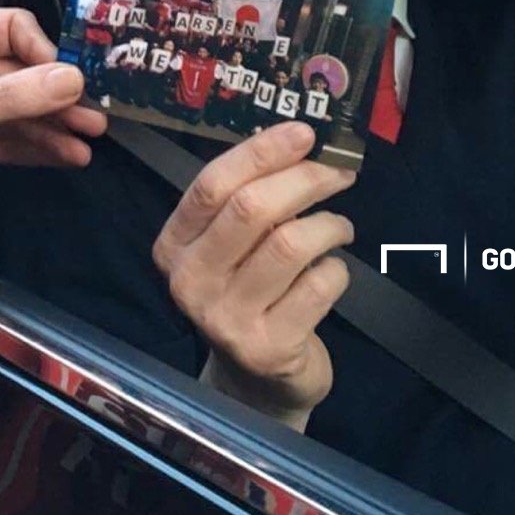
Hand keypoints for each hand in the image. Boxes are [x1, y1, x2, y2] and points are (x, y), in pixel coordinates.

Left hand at [0, 8, 106, 176]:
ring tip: (83, 143)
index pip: (11, 28)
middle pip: (23, 74)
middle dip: (58, 99)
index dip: (45, 52)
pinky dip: (35, 150)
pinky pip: (7, 140)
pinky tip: (62, 155)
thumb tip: (66, 80)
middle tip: (90, 114)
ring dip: (54, 129)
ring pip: (20, 111)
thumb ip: (10, 95)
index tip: (71, 78)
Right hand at [153, 122, 355, 430]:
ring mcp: (225, 319)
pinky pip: (317, 285)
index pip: (212, 184)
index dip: (262, 152)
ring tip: (340, 227)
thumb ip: (249, 197)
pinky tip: (333, 271)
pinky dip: (337, 269)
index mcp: (174, 245)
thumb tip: (301, 140)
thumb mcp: (232, 246)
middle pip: (251, 208)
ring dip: (328, 225)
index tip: (305, 132)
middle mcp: (190, 282)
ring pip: (290, 244)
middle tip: (339, 173)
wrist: (257, 381)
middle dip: (305, 180)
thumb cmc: (249, 292)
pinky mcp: (267, 347)